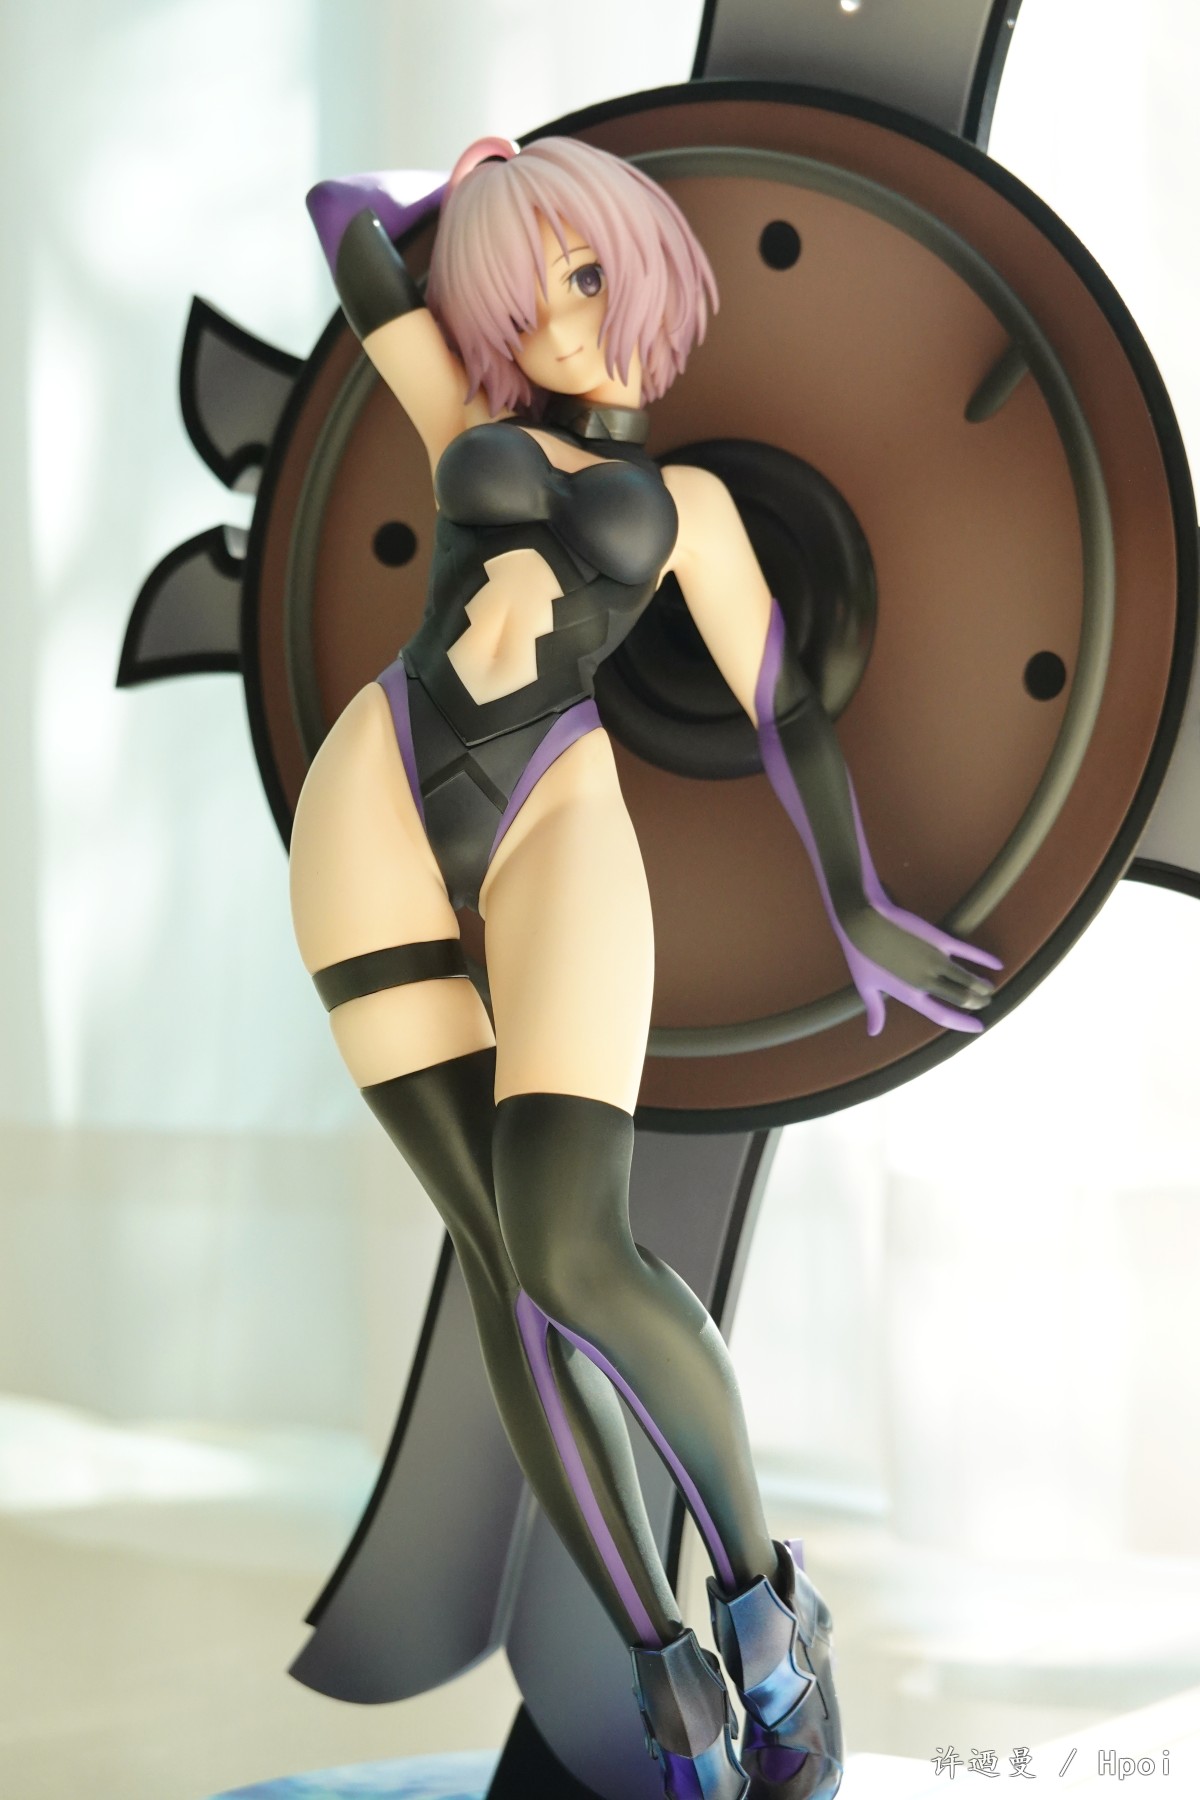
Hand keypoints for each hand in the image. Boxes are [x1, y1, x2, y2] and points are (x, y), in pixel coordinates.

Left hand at [835, 902, 1001, 1036]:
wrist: (864, 922)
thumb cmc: (861, 955)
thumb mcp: (866, 988)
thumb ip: (876, 1011)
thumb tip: (873, 1032)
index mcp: (910, 995)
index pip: (942, 1016)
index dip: (962, 1023)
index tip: (977, 1027)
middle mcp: (927, 981)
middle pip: (960, 998)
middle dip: (976, 1002)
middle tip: (985, 1003)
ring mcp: (935, 960)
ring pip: (967, 978)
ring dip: (981, 985)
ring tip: (990, 989)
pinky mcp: (939, 940)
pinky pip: (968, 952)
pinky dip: (984, 959)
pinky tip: (997, 964)